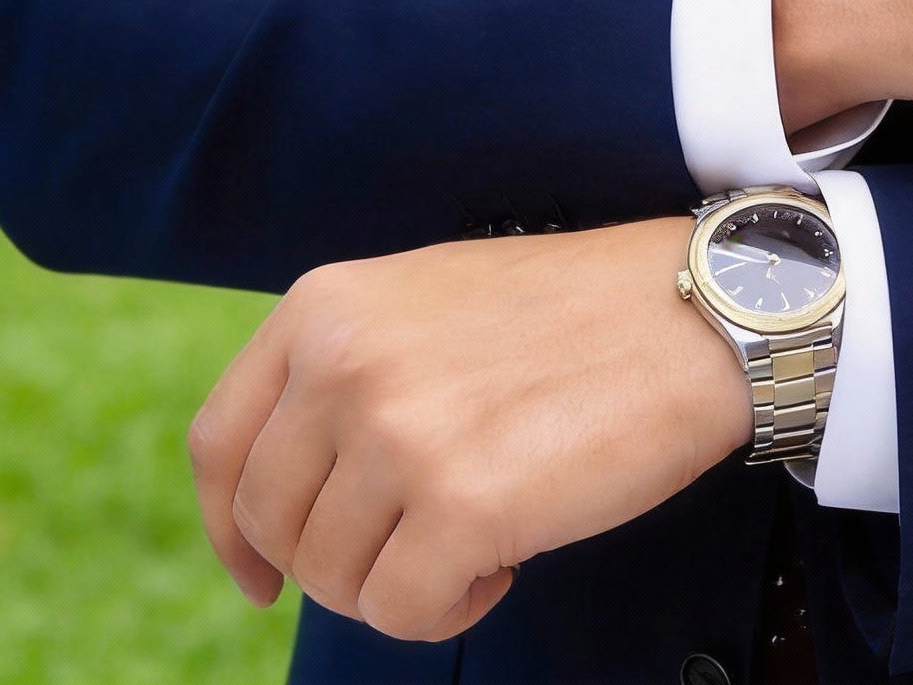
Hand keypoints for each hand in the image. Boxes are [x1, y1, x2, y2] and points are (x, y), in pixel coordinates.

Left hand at [187, 218, 747, 640]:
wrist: (691, 310)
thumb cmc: (573, 315)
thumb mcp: (425, 301)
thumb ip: (347, 368)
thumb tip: (290, 488)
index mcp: (327, 306)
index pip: (221, 444)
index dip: (228, 527)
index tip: (259, 572)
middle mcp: (344, 362)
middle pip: (274, 524)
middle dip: (337, 564)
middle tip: (416, 548)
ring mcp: (396, 432)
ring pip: (334, 579)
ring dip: (402, 584)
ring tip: (481, 535)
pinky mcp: (459, 503)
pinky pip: (402, 612)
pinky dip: (450, 608)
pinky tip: (504, 558)